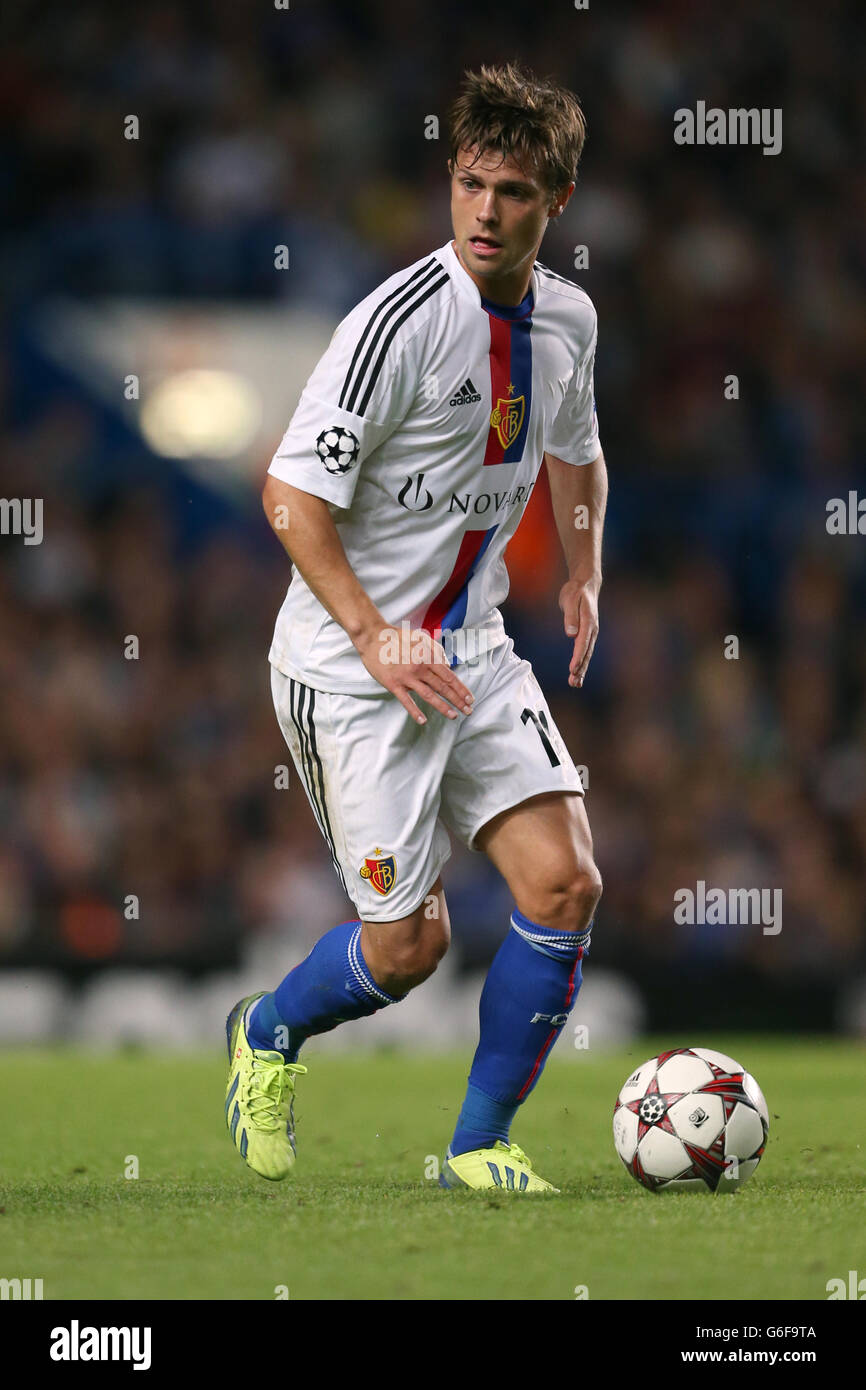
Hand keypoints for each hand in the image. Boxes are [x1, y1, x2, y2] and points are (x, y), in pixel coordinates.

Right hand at [355, 625, 474, 724]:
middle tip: (468, 711)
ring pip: (428, 695)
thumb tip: (448, 666)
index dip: (461, 689)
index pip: (449, 676)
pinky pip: (406, 701)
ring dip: (442, 707)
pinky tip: (423, 721)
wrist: (373, 638)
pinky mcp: (393, 684)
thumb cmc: (397, 637)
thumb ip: (437, 650)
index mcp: (427, 657)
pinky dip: (415, 711)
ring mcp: (406, 678)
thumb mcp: (421, 637)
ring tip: (453, 716)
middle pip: (443, 687)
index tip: (470, 699)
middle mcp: (419, 668)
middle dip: (457, 700)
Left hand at [559, 577, 599, 688]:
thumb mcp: (570, 599)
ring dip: (581, 669)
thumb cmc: (576, 591)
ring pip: (586, 654)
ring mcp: (591, 632)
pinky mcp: (587, 633)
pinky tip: (577, 673)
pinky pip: (585, 650)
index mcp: (588, 621)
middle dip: (580, 668)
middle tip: (574, 682)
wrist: (586, 584)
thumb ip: (570, 616)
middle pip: (586, 652)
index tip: (572, 669)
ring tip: (575, 683)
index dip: (577, 657)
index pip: (582, 642)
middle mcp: (592, 629)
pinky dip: (581, 662)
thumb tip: (571, 633)